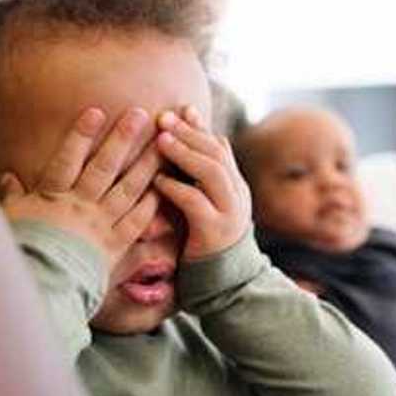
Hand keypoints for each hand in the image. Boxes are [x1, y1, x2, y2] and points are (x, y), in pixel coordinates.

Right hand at [0, 107, 161, 267]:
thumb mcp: (10, 221)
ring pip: (128, 189)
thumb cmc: (20, 252)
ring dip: (145, 165)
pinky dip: (150, 205)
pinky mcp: (115, 247)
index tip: (96, 111)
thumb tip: (6, 177)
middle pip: (105, 166)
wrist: (39, 285)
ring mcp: (100, 225)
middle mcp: (80, 206)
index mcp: (52, 197)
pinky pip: (137, 222)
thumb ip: (13, 197)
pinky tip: (163, 188)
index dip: (81, 134)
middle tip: (141, 115)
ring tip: (161, 145)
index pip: (68, 158)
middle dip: (123, 139)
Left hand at [153, 106, 250, 259]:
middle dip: (190, 132)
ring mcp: (229, 213)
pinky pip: (196, 203)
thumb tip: (176, 151)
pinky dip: (177, 188)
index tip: (181, 109)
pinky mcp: (215, 233)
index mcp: (235, 186)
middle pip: (216, 152)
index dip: (201, 126)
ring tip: (161, 140)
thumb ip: (195, 183)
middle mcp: (237, 195)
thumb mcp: (204, 208)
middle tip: (163, 117)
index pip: (220, 146)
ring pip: (211, 172)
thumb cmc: (206, 245)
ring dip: (185, 153)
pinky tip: (158, 181)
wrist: (229, 286)